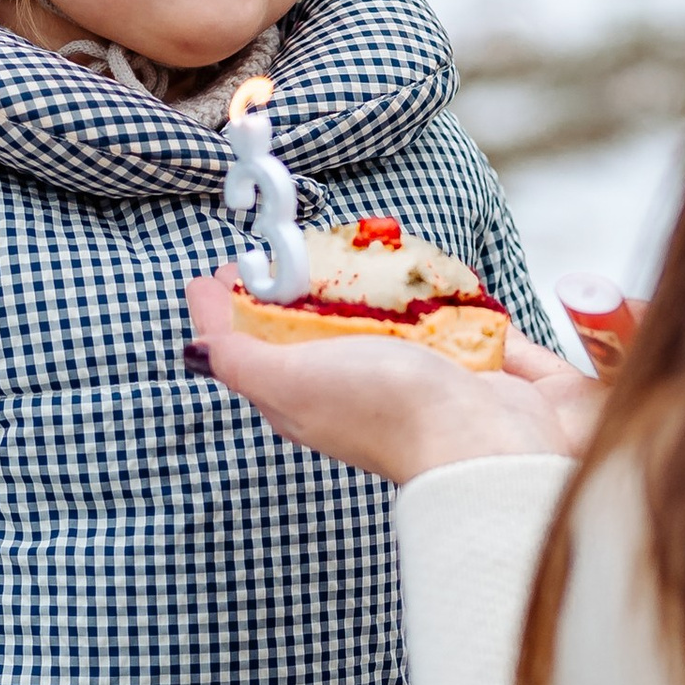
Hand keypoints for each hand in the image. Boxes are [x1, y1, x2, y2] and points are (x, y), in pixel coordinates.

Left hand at [185, 274, 601, 483]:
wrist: (492, 443)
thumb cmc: (389, 412)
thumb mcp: (291, 382)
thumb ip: (239, 361)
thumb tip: (192, 348)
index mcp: (311, 398)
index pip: (261, 347)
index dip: (240, 304)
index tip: (235, 260)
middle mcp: (363, 386)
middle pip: (326, 326)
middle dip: (312, 283)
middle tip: (301, 241)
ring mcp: (425, 374)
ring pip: (392, 316)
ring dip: (380, 282)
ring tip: (364, 244)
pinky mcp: (477, 361)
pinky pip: (455, 314)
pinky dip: (447, 291)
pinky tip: (434, 269)